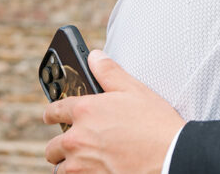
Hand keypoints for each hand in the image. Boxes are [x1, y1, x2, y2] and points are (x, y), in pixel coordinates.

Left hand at [44, 50, 184, 173]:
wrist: (170, 157)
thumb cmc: (155, 124)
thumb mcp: (134, 90)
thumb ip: (109, 72)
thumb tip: (94, 57)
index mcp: (85, 111)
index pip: (54, 110)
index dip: (51, 113)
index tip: (50, 116)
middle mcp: (77, 139)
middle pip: (53, 146)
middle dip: (61, 145)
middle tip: (77, 144)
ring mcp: (81, 164)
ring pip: (61, 168)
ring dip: (69, 164)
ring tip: (85, 161)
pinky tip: (95, 170)